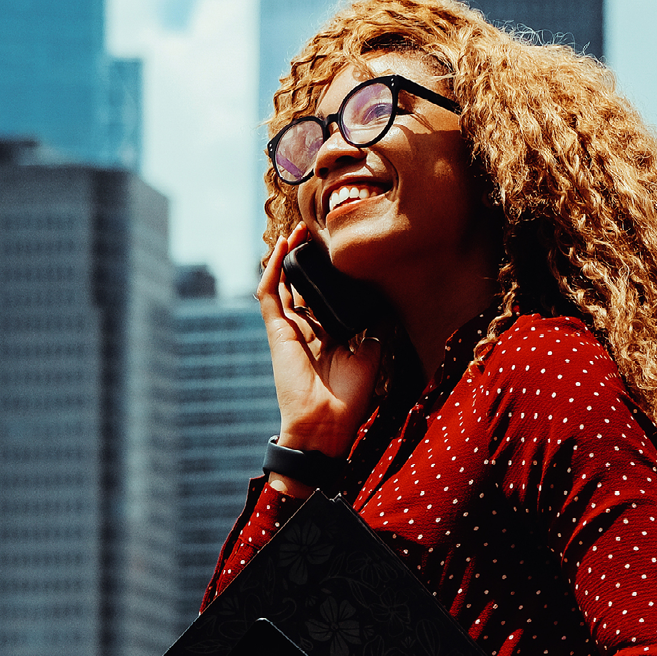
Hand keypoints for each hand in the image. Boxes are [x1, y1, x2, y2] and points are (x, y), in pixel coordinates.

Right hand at [256, 231, 385, 461]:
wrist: (325, 423)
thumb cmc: (348, 398)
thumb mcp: (370, 355)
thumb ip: (375, 328)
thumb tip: (386, 302)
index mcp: (326, 337)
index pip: (323, 298)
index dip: (327, 275)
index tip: (337, 254)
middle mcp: (305, 331)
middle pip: (301, 287)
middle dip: (305, 260)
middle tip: (314, 233)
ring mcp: (288, 330)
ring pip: (282, 285)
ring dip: (287, 257)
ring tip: (297, 232)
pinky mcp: (277, 332)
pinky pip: (269, 294)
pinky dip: (274, 269)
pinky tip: (283, 247)